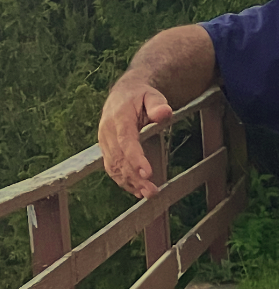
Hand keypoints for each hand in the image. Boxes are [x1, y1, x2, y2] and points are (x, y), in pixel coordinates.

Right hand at [99, 75, 175, 198]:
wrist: (122, 94)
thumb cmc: (140, 96)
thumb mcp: (151, 95)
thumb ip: (158, 104)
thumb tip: (164, 112)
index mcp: (119, 118)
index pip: (126, 141)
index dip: (135, 158)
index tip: (147, 173)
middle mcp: (107, 131)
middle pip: (120, 158)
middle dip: (135, 177)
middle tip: (152, 191)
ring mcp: (105, 142)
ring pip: (114, 166)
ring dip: (130, 182)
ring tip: (147, 194)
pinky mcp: (106, 149)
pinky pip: (112, 168)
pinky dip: (123, 181)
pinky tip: (136, 191)